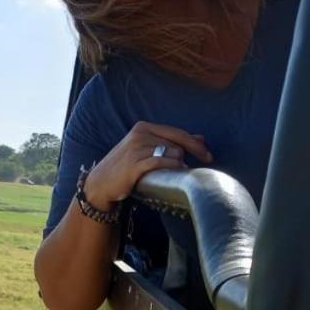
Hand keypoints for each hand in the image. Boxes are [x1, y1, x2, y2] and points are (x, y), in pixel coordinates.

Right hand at [82, 121, 211, 207]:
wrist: (101, 182)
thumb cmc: (126, 165)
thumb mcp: (147, 148)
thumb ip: (171, 141)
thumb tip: (200, 138)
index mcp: (143, 127)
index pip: (177, 132)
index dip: (196, 144)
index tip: (208, 155)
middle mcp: (139, 134)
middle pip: (177, 143)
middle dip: (190, 155)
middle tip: (199, 165)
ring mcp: (136, 148)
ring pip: (172, 153)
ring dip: (178, 164)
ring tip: (175, 173)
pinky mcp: (134, 164)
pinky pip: (161, 163)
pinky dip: (171, 167)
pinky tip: (174, 173)